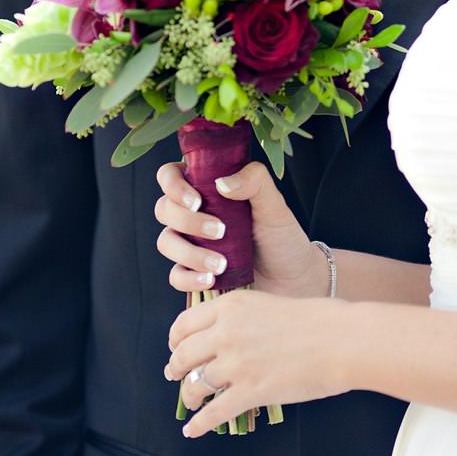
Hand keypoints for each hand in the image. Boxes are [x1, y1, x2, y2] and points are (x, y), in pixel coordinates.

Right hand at [155, 160, 328, 297]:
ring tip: (221, 264)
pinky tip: (211, 280)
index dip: (174, 185)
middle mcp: (193, 212)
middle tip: (220, 231)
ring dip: (189, 252)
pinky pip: (175, 275)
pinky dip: (189, 278)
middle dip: (187, 221)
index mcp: (207, 186)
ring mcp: (191, 243)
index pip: (170, 175)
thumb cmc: (281, 235)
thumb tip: (222, 183)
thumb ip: (254, 181)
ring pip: (166, 242)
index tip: (197, 200)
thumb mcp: (274, 204)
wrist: (292, 280)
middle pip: (164, 209)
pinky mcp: (193, 273)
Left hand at [164, 288, 346, 436]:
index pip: (185, 324)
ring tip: (190, 400)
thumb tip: (221, 334)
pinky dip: (199, 424)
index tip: (176, 348)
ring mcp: (237, 363)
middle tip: (175, 374)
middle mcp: (227, 332)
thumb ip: (239, 316)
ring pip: (195, 384)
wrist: (339, 339)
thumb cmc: (313, 320)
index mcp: (231, 306)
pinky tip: (194, 428)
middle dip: (176, 368)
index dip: (176, 340)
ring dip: (188, 396)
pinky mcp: (250, 391)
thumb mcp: (266, 303)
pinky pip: (213, 412)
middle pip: (183, 355)